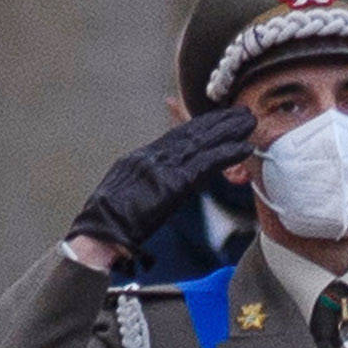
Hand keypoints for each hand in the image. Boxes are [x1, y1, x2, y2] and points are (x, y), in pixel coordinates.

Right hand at [66, 103, 258, 268]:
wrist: (98, 235)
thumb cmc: (109, 224)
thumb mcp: (128, 194)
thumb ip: (149, 184)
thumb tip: (164, 183)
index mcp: (140, 159)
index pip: (174, 136)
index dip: (199, 126)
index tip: (218, 119)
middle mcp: (151, 157)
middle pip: (191, 134)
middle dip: (218, 122)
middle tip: (242, 113)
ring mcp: (161, 167)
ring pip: (202, 143)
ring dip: (228, 131)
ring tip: (249, 122)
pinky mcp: (172, 182)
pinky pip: (206, 164)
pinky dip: (227, 154)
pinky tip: (244, 148)